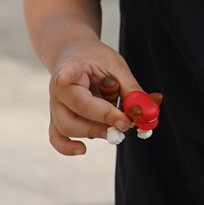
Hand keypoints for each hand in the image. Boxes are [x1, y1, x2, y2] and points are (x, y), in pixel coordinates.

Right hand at [47, 40, 137, 154]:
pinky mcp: (57, 118)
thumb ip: (131, 89)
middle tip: (126, 123)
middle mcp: (57, 89)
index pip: (67, 74)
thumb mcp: (116, 65)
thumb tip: (148, 113)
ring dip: (95, 132)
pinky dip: (67, 147)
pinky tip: (82, 149)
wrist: (74, 55)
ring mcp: (55, 106)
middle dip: (102, 120)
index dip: (66, 77)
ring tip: (118, 127)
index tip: (64, 78)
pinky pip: (57, 137)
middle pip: (72, 111)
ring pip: (66, 127)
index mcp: (69, 67)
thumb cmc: (95, 59)